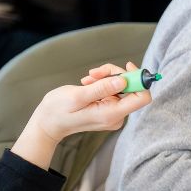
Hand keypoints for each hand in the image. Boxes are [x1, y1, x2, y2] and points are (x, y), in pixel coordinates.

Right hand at [12, 62, 149, 169]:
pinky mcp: (108, 109)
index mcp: (111, 114)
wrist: (48, 122)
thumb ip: (102, 88)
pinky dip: (103, 83)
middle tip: (95, 72)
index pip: (141, 98)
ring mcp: (113, 113)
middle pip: (131, 89)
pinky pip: (114, 90)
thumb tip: (124, 81)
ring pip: (122, 87)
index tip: (126, 68)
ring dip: (106, 77)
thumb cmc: (58, 110)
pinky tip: (89, 83)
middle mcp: (116, 116)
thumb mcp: (78, 97)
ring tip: (88, 79)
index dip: (138, 80)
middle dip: (115, 75)